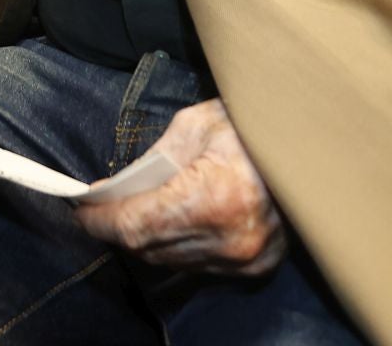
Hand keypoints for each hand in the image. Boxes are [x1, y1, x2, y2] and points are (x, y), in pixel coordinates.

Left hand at [75, 99, 284, 275]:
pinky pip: (200, 265)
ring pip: (172, 261)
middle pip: (150, 248)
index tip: (80, 210)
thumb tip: (114, 189)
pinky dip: (179, 246)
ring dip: (148, 239)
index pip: (135, 225)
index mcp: (214, 198)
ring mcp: (247, 259)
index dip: (100, 221)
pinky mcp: (258, 266)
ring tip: (137, 209)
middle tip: (102, 206)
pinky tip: (174, 221)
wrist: (310, 144)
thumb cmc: (250, 125)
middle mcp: (230, 240)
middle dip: (120, 227)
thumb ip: (151, 162)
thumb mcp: (195, 127)